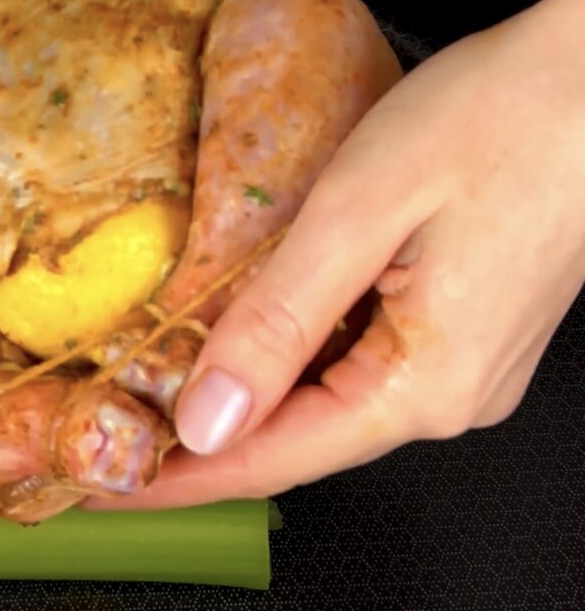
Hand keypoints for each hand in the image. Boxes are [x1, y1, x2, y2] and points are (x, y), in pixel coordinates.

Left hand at [87, 0, 584, 507]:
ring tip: (167, 386)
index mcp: (426, 382)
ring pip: (329, 398)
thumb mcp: (360, 213)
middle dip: (208, 439)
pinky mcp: (463, 322)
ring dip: (249, 392)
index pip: (276, 458)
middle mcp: (452, 392)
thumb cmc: (495, 120)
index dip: (186, 477)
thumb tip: (210, 417)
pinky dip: (296, 353)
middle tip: (124, 431)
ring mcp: (464, 360)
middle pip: (302, 437)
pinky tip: (252, 332)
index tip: (115, 490)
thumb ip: (281, 321)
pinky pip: (361, 359)